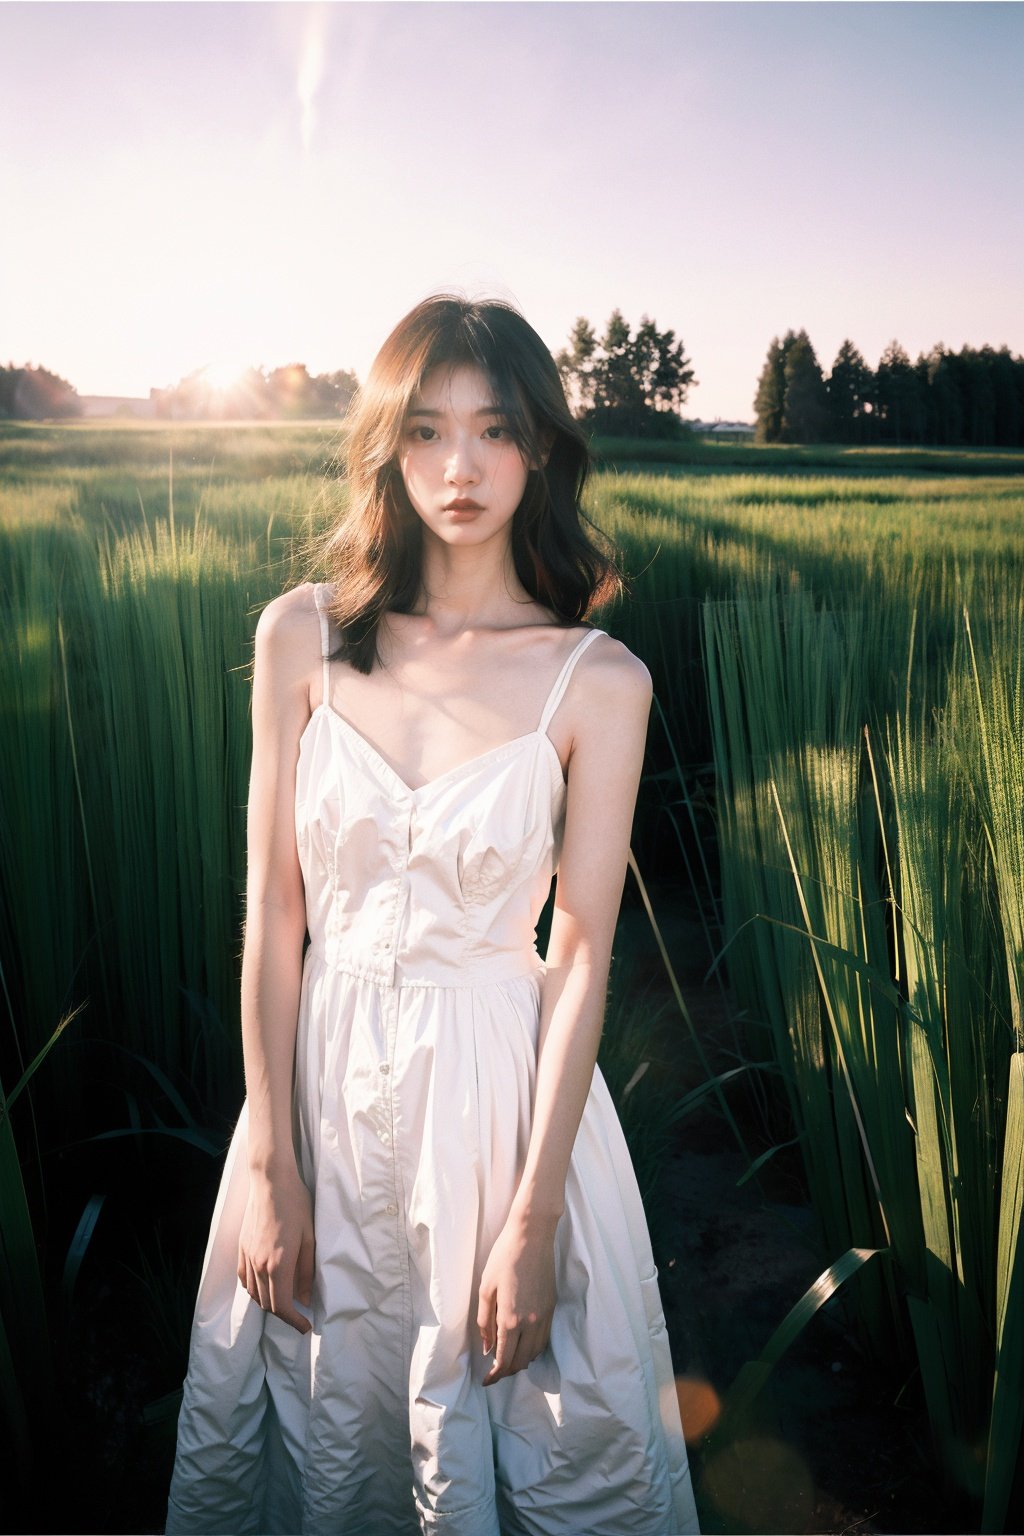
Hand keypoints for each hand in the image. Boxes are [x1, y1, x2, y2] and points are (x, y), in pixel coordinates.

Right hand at [237, 1164, 314, 1334]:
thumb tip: (306, 1299)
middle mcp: (258, 1265)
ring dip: (269, 1304)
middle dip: (284, 1315)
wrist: (271, 1180)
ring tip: (286, 1301)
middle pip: (267, 1305)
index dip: (294, 1321)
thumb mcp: (310, 1238)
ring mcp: (247, 1256)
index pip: (282, 1307)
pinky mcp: (241, 1248)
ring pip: (254, 1294)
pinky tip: (266, 1285)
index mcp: (278, 1265)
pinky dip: (255, 1289)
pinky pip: (244, 1279)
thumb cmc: (296, 1205)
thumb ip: (307, 1272)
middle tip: (300, 1315)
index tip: (306, 1326)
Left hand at [476, 1211, 556, 1385]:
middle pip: (521, 1362)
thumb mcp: (486, 1288)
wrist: (532, 1235)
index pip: (504, 1360)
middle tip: (494, 1372)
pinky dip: (533, 1349)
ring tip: (507, 1360)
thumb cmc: (504, 1258)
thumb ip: (485, 1321)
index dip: (494, 1375)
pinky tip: (523, 1343)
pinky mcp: (552, 1307)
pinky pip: (544, 1339)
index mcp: (511, 1320)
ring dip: (521, 1362)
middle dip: (507, 1372)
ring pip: (535, 1353)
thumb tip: (486, 1348)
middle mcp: (531, 1323)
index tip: (486, 1382)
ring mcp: (544, 1316)